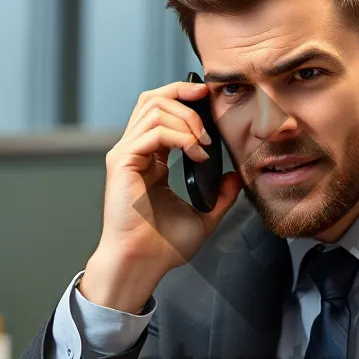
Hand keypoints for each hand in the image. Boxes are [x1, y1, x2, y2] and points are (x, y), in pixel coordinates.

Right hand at [81, 80, 240, 312]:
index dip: (185, 99)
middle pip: (153, 98)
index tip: (211, 102)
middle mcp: (135, 151)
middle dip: (184, 95)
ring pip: (154, 108)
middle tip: (209, 106)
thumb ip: (220, 196)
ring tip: (205, 144)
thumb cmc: (164, 246)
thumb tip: (235, 177)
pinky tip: (197, 154)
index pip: (161, 110)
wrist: (144, 263)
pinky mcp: (123, 162)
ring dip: (188, 119)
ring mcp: (127, 154)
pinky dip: (181, 136)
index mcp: (150, 159)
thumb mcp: (204, 216)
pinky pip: (154, 131)